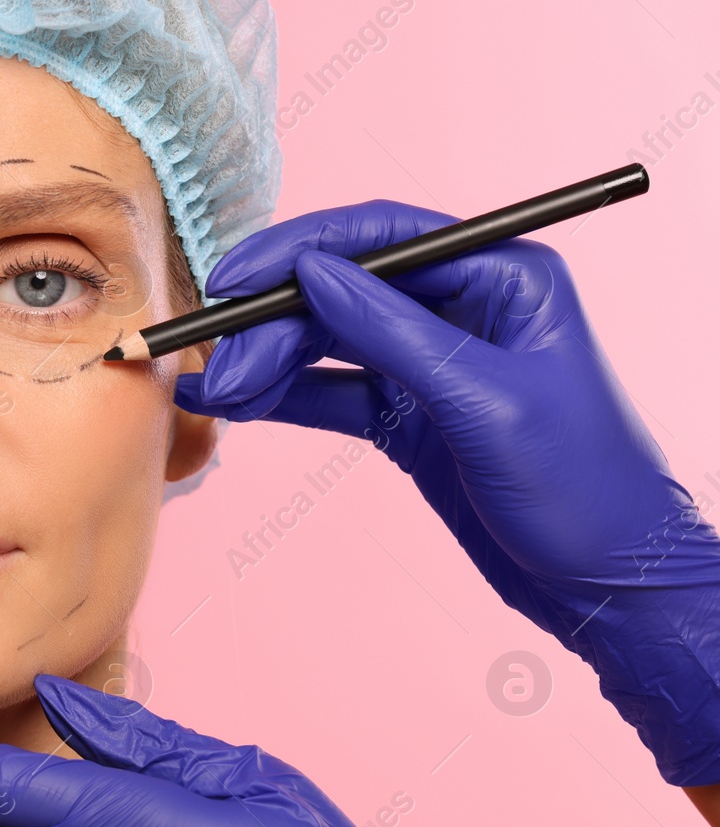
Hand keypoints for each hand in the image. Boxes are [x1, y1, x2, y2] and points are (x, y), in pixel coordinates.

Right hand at [175, 199, 719, 784]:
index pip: (383, 238)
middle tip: (221, 369)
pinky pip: (331, 392)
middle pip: (342, 292)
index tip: (233, 280)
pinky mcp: (409, 415)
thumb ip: (393, 333)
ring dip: (268, 363)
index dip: (299, 252)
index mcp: (503, 276)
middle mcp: (463, 307)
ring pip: (327, 341)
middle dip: (274, 327)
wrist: (609, 587)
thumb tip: (310, 274)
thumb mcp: (483, 403)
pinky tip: (233, 405)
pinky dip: (283, 397)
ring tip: (217, 393)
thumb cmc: (583, 489)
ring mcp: (432, 363)